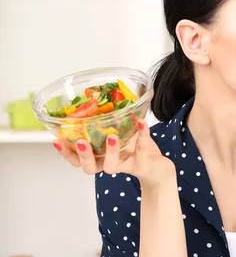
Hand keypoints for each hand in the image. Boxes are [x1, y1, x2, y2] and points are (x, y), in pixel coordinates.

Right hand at [52, 119, 174, 187]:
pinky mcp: (142, 166)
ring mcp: (125, 166)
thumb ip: (111, 115)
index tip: (57, 140)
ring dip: (111, 151)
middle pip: (89, 168)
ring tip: (112, 136)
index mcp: (99, 156)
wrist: (158, 166)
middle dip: (83, 156)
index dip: (66, 152)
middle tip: (82, 142)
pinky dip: (142, 135)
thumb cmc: (134, 148)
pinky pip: (141, 150)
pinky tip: (142, 123)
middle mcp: (108, 164)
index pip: (77, 159)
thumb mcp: (121, 130)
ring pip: (112, 166)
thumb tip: (105, 89)